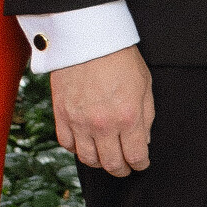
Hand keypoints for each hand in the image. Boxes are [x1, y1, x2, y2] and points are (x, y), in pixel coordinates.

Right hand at [52, 44, 154, 176]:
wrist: (87, 37)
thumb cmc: (119, 57)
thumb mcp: (145, 85)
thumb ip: (146, 117)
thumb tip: (143, 141)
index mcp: (128, 117)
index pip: (136, 157)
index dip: (141, 165)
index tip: (141, 163)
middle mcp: (103, 124)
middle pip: (111, 164)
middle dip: (121, 170)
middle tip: (125, 166)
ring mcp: (79, 121)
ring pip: (87, 159)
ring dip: (99, 162)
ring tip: (105, 156)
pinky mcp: (61, 114)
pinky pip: (66, 144)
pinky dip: (77, 148)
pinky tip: (85, 144)